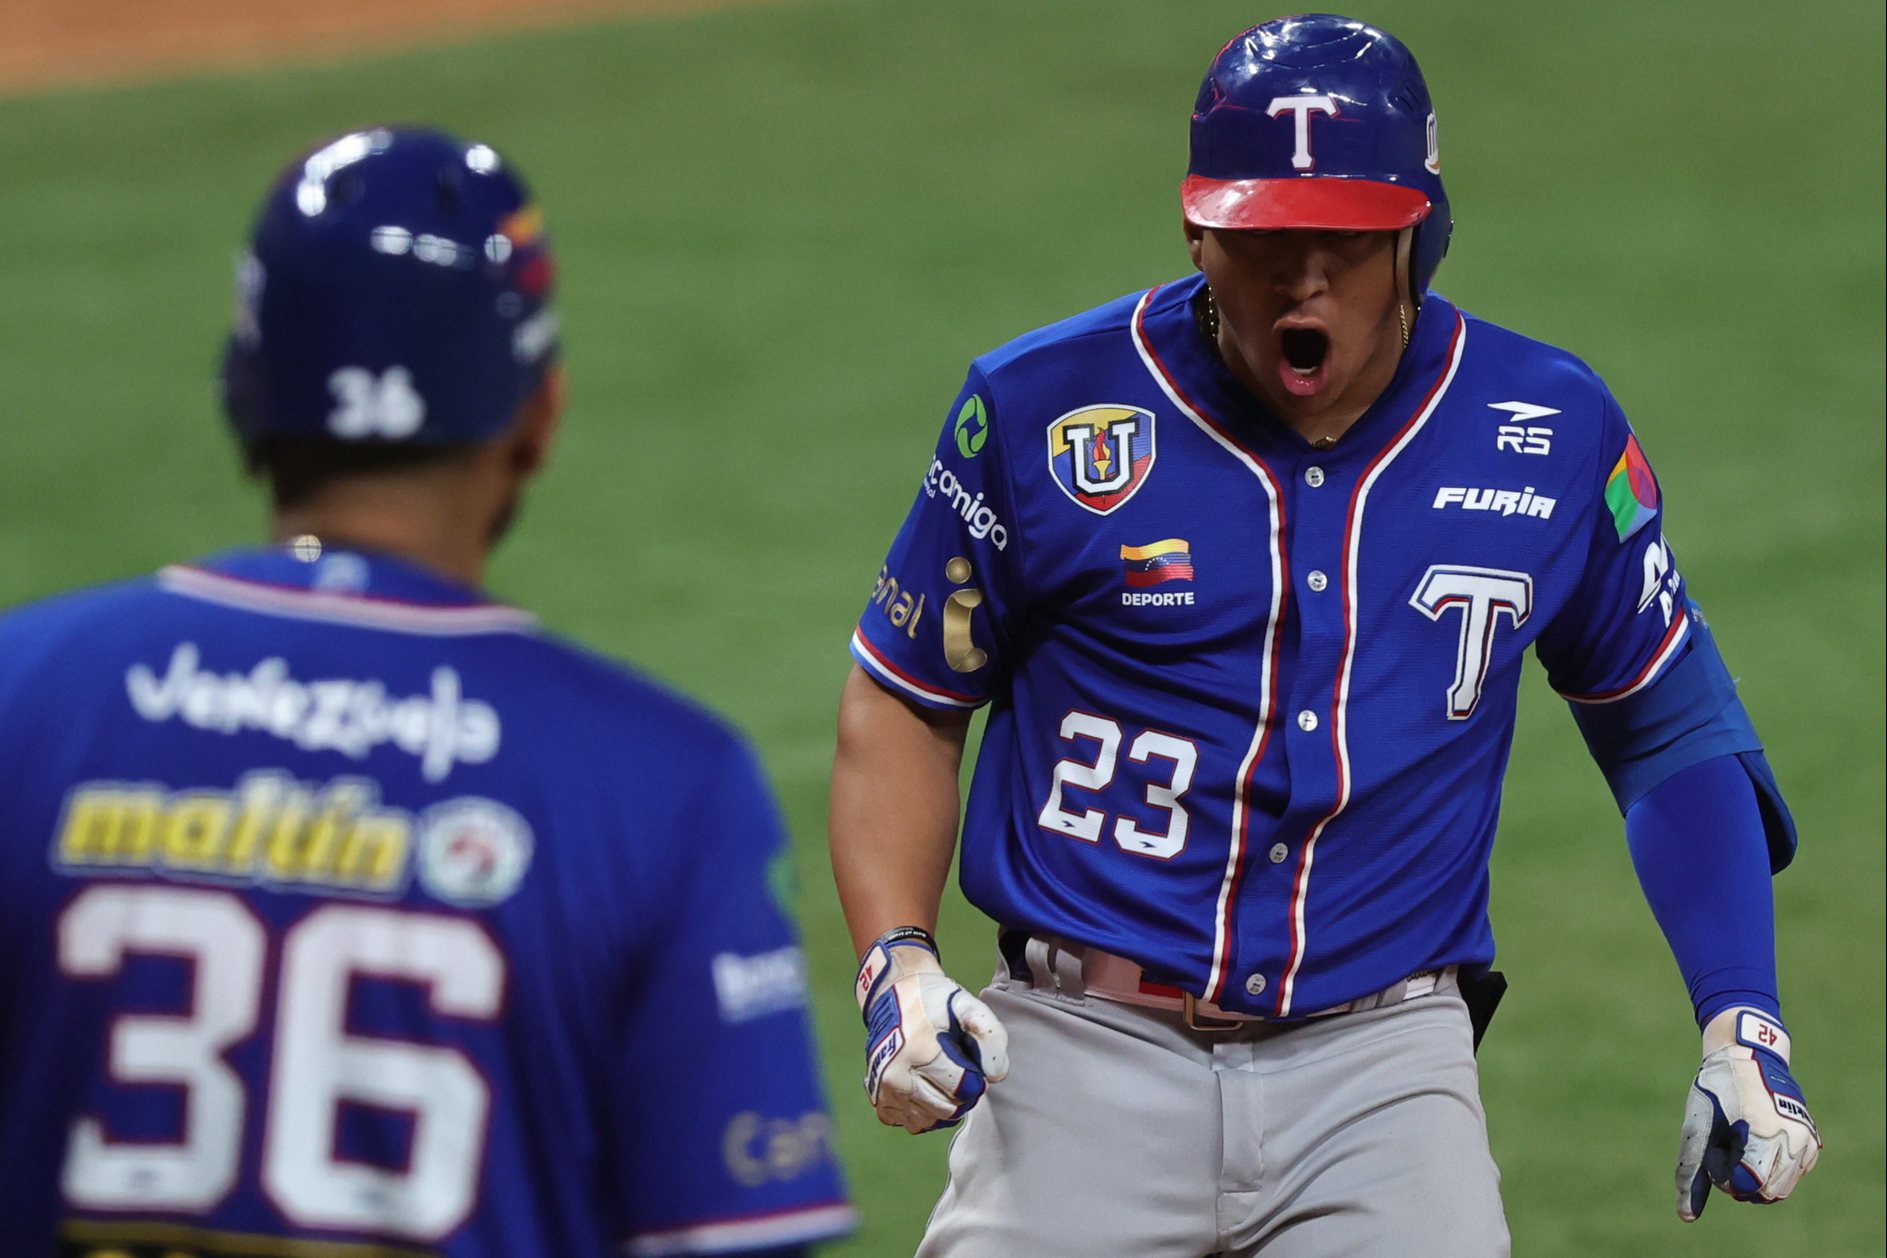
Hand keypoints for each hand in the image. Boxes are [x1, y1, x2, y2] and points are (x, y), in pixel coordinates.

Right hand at [855, 929, 1008, 1133]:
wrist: (892, 994)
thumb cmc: (934, 1001)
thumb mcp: (968, 1006)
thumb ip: (991, 1036)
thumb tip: (995, 1077)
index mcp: (919, 1051)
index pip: (962, 1089)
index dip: (976, 1079)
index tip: (972, 1064)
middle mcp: (896, 1076)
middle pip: (947, 1109)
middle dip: (962, 1095)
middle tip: (960, 1072)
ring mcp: (884, 1090)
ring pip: (930, 1121)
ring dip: (944, 1106)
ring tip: (943, 1080)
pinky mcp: (878, 1100)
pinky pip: (912, 1123)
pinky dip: (924, 1113)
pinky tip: (927, 1090)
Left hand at [1676, 1007, 1820, 1219]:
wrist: (1749, 1053)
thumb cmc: (1717, 1088)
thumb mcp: (1697, 1125)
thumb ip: (1691, 1172)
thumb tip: (1686, 1216)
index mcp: (1762, 1134)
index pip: (1744, 1186)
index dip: (1724, 1175)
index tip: (1716, 1152)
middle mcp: (1792, 1139)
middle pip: (1766, 1192)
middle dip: (1742, 1180)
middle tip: (1728, 1148)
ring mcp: (1806, 1139)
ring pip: (1782, 1187)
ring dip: (1760, 1176)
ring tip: (1743, 1144)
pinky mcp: (1812, 1139)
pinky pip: (1794, 1173)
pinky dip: (1775, 1168)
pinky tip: (1760, 1143)